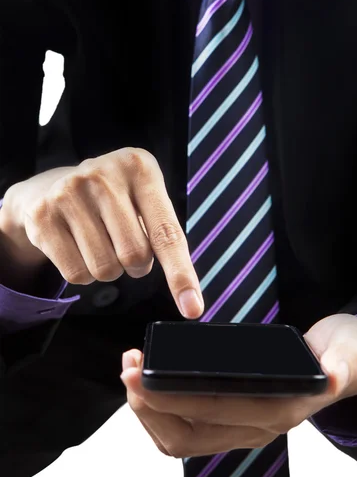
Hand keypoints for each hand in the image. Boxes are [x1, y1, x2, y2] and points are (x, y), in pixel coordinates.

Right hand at [0, 148, 202, 317]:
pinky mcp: (43, 216)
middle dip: (136, 264)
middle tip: (124, 245)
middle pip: (135, 256)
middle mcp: (103, 175)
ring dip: (109, 269)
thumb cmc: (111, 200)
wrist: (48, 187)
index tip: (193, 309)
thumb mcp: (143, 198)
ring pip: (104, 269)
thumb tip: (187, 296)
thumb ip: (164, 234)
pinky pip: (76, 274)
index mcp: (139, 168)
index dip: (181, 274)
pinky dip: (83, 273)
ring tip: (99, 242)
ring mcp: (68, 192)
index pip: (167, 233)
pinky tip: (76, 246)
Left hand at [121, 314, 356, 456]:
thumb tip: (331, 376)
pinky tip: (149, 384)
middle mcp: (257, 427)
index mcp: (279, 408)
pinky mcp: (232, 420)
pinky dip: (160, 411)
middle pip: (188, 435)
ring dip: (149, 410)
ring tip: (132, 372)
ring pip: (182, 439)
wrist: (342, 363)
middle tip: (127, 369)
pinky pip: (186, 432)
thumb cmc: (338, 353)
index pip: (215, 410)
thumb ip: (340, 362)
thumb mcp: (346, 349)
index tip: (141, 376)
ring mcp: (242, 428)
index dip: (173, 397)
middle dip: (149, 405)